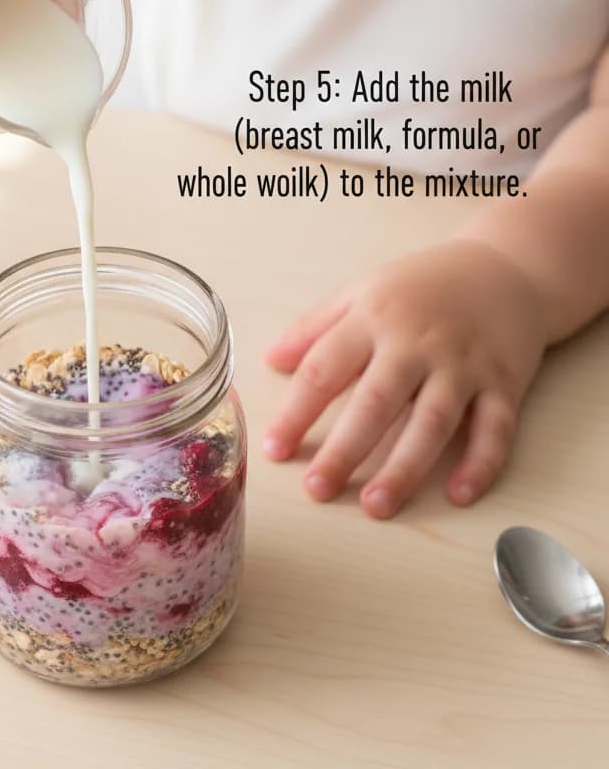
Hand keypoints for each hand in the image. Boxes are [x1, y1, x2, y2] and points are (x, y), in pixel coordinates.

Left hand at [263, 240, 547, 517]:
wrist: (505, 268)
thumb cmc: (421, 286)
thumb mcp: (361, 292)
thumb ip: (313, 326)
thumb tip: (270, 361)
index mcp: (373, 319)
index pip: (325, 369)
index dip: (296, 411)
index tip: (274, 449)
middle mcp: (417, 343)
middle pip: (376, 402)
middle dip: (345, 449)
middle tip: (317, 489)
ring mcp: (463, 364)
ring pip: (432, 422)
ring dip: (404, 468)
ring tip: (375, 505)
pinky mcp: (504, 382)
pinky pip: (495, 428)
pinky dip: (480, 463)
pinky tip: (458, 495)